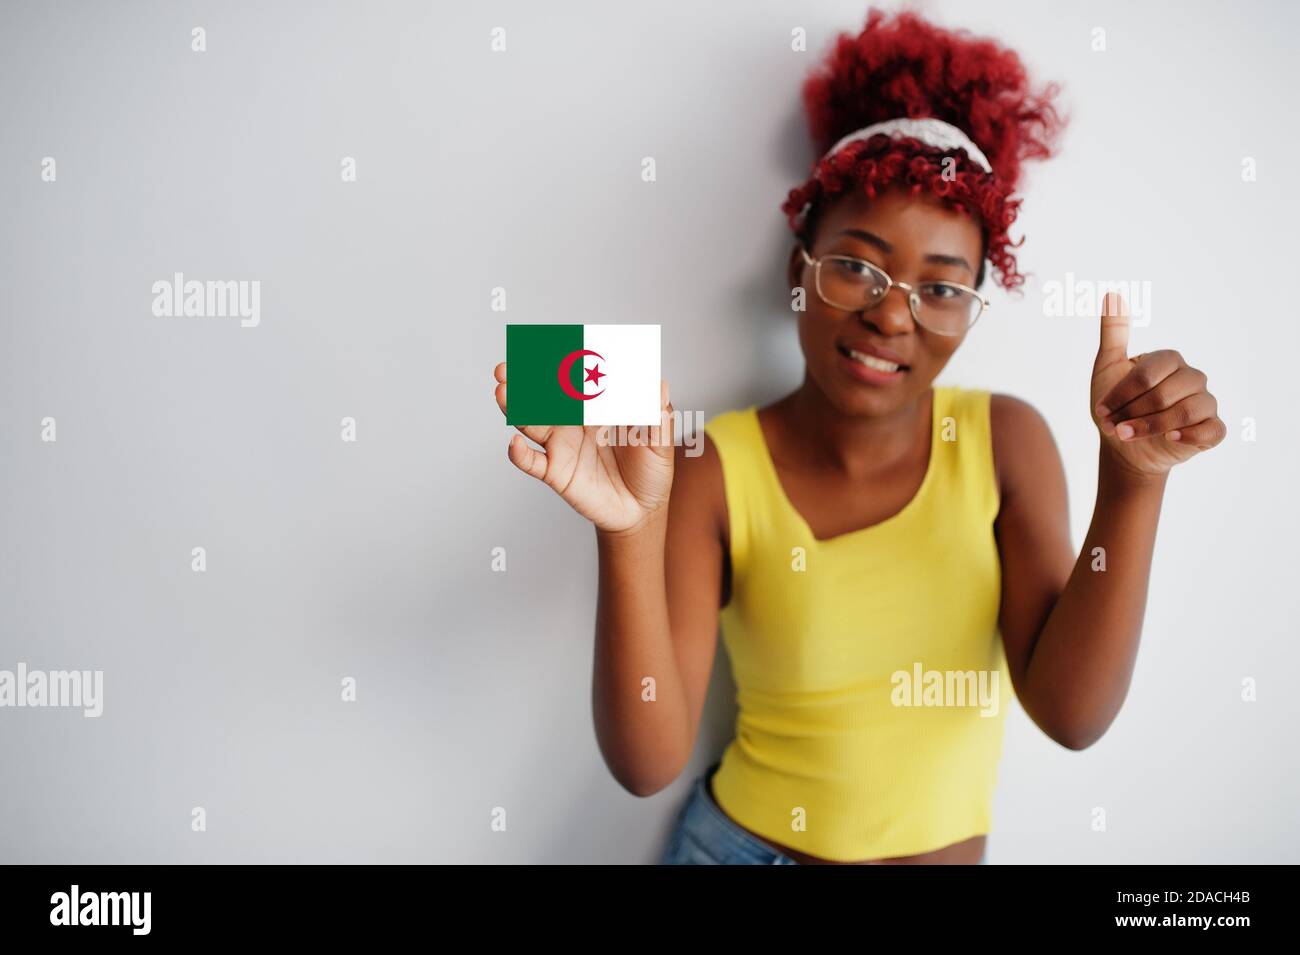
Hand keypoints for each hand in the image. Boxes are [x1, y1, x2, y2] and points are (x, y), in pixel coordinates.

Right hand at [494, 362, 675, 533]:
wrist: (643, 510)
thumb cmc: (651, 470)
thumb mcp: (660, 440)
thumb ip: (657, 413)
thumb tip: (660, 383)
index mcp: (597, 406)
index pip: (575, 378)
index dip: (560, 362)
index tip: (549, 345)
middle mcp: (573, 421)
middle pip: (544, 395)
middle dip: (525, 378)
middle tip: (509, 364)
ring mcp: (561, 445)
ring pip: (531, 422)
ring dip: (515, 407)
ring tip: (504, 391)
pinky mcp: (556, 471)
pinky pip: (532, 462)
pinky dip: (519, 454)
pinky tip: (514, 444)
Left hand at [1090, 292, 1225, 476]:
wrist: (1124, 447)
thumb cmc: (1116, 406)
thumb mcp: (1107, 368)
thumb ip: (1113, 333)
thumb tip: (1112, 294)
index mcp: (1168, 360)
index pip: (1147, 374)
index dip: (1121, 394)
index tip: (1101, 410)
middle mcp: (1192, 377)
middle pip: (1165, 393)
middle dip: (1133, 413)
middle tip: (1113, 426)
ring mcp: (1205, 402)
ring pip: (1186, 412)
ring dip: (1151, 427)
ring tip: (1126, 435)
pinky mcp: (1212, 428)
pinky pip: (1213, 430)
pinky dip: (1191, 435)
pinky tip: (1171, 438)